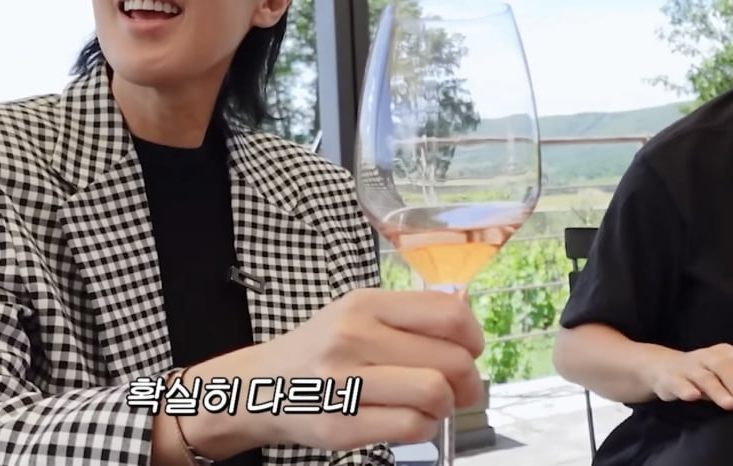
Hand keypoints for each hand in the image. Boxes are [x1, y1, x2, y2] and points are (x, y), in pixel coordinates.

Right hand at [191, 287, 484, 452]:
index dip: (473, 338)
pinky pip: (412, 428)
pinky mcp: (341, 425)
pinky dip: (423, 428)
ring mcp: (344, 383)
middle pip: (450, 361)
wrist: (260, 386)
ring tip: (429, 405)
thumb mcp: (355, 314)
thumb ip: (406, 315)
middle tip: (457, 389)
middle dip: (466, 381)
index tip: (468, 351)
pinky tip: (408, 420)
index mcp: (363, 304)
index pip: (448, 314)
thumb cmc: (319, 350)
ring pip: (435, 394)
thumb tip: (467, 324)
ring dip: (444, 406)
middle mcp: (352, 337)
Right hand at [646, 343, 732, 409]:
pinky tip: (692, 396)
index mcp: (728, 354)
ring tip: (730, 404)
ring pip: (703, 375)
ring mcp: (689, 366)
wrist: (665, 370)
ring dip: (716, 389)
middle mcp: (709, 356)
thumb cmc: (710, 377)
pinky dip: (684, 388)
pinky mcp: (671, 378)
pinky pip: (677, 381)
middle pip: (724, 366)